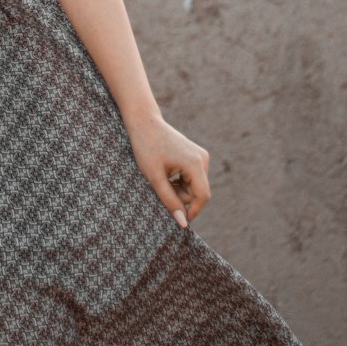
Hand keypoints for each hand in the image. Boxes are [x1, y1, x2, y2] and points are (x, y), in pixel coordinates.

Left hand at [124, 112, 210, 227]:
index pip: (202, 196)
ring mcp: (200, 156)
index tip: (177, 219)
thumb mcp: (155, 177)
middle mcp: (203, 159)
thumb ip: (170, 200)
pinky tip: (166, 172)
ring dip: (178, 189)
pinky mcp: (196, 156)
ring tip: (161, 178)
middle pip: (197, 192)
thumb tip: (183, 223)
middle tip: (160, 189)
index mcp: (195, 163)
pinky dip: (179, 181)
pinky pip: (191, 178)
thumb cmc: (146, 148)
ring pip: (194, 186)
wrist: (143, 122)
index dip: (192, 211)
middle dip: (180, 197)